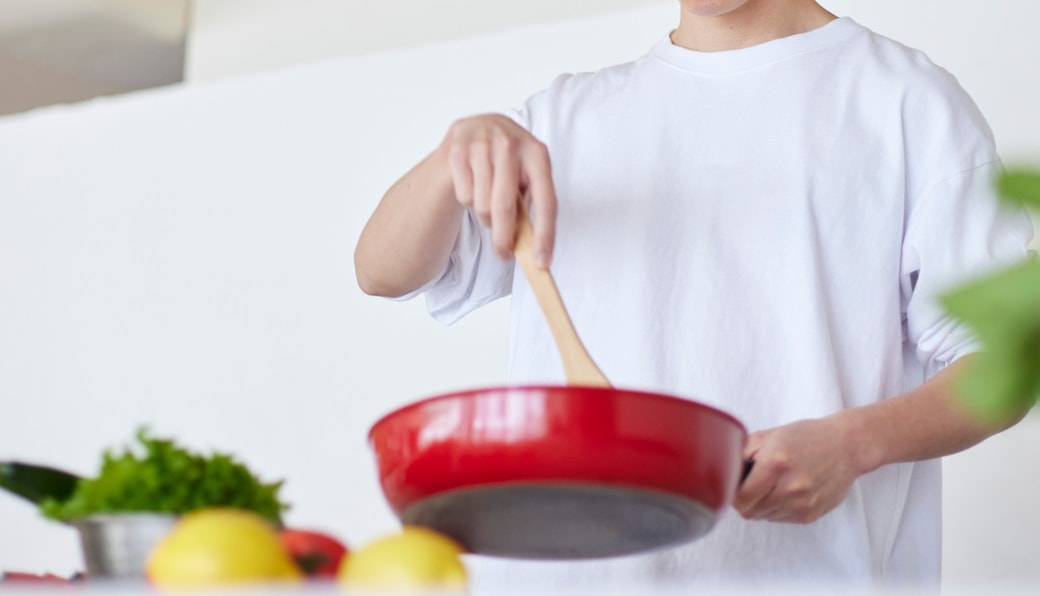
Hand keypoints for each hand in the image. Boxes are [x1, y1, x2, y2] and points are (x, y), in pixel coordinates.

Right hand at [441, 114, 556, 265]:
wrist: (476, 129)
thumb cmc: (507, 162)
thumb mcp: (525, 174)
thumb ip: (530, 204)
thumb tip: (534, 249)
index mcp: (537, 152)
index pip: (546, 201)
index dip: (545, 235)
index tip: (542, 262)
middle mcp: (510, 144)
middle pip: (506, 208)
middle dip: (504, 238)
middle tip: (504, 254)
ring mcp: (482, 145)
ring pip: (482, 205)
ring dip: (486, 216)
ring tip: (488, 203)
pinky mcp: (458, 150)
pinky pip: (465, 196)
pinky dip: (469, 201)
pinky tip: (473, 185)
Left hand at [733, 415, 863, 523]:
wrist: (847, 446)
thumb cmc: (807, 437)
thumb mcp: (768, 435)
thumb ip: (740, 452)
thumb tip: (720, 470)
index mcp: (775, 464)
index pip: (739, 498)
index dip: (731, 493)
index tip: (733, 484)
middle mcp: (790, 487)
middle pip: (749, 511)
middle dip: (744, 499)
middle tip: (750, 483)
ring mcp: (802, 504)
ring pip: (764, 517)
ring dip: (761, 504)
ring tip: (771, 484)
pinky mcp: (811, 515)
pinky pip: (780, 519)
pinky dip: (776, 508)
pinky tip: (785, 490)